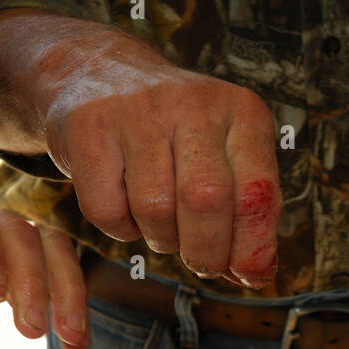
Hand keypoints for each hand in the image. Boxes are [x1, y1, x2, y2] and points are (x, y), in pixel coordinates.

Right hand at [0, 11, 281, 287]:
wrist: (98, 72)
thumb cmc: (172, 133)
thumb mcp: (224, 156)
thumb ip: (244, 212)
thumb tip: (255, 275)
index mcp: (241, 113)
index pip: (259, 193)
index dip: (254, 248)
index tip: (249, 275)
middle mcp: (194, 105)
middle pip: (207, 202)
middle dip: (206, 252)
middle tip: (201, 262)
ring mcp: (139, 112)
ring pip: (156, 209)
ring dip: (161, 239)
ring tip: (161, 224)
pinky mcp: (89, 127)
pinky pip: (107, 210)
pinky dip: (120, 228)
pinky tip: (125, 206)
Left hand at [0, 194, 85, 348]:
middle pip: (17, 233)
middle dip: (31, 279)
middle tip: (31, 332)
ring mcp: (2, 240)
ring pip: (49, 248)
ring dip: (66, 290)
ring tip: (73, 339)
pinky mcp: (20, 263)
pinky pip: (58, 270)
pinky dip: (71, 302)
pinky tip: (77, 343)